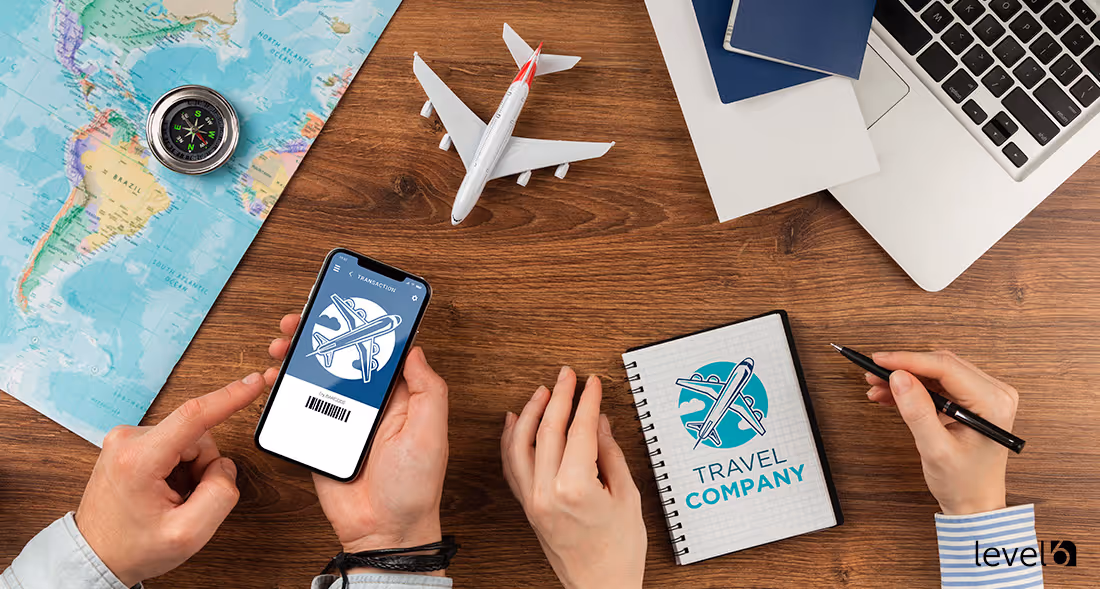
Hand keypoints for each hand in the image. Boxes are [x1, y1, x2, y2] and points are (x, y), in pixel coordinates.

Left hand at [75, 374, 265, 585]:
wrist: (95, 556)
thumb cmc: (132, 547)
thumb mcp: (187, 534)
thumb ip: (220, 495)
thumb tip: (224, 467)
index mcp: (138, 459)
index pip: (194, 416)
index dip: (230, 397)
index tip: (255, 382)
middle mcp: (127, 440)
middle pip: (197, 436)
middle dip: (203, 467)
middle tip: (185, 498)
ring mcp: (124, 439)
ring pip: (188, 440)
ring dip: (190, 468)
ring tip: (171, 496)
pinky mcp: (128, 443)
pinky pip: (173, 444)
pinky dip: (177, 467)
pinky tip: (163, 489)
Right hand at [268, 315, 448, 573]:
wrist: (383, 532)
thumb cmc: (415, 487)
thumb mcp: (432, 433)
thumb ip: (428, 389)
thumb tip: (416, 349)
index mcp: (400, 395)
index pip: (379, 349)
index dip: (360, 324)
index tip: (342, 305)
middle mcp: (370, 402)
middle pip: (340, 356)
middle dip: (318, 334)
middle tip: (297, 322)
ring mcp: (343, 419)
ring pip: (315, 377)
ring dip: (296, 357)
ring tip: (280, 346)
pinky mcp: (321, 437)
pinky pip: (299, 407)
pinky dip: (282, 391)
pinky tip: (272, 380)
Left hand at [501, 367, 645, 588]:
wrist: (601, 586)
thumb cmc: (619, 551)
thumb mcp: (626, 496)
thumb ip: (610, 454)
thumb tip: (600, 423)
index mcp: (574, 487)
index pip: (578, 430)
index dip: (586, 401)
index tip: (592, 383)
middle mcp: (546, 491)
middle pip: (548, 430)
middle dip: (559, 397)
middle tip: (568, 375)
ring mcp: (532, 500)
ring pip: (522, 444)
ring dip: (531, 413)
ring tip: (543, 391)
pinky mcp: (527, 507)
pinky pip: (511, 465)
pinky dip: (511, 439)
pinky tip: (515, 421)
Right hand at [866, 350, 1017, 514]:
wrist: (975, 504)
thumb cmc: (964, 483)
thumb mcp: (936, 449)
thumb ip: (917, 412)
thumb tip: (898, 378)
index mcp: (993, 403)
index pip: (945, 367)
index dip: (908, 360)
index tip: (879, 361)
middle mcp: (994, 394)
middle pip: (940, 364)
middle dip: (904, 368)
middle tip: (874, 375)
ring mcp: (984, 396)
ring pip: (936, 372)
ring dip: (906, 378)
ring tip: (878, 388)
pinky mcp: (971, 401)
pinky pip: (938, 384)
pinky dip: (913, 388)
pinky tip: (891, 395)